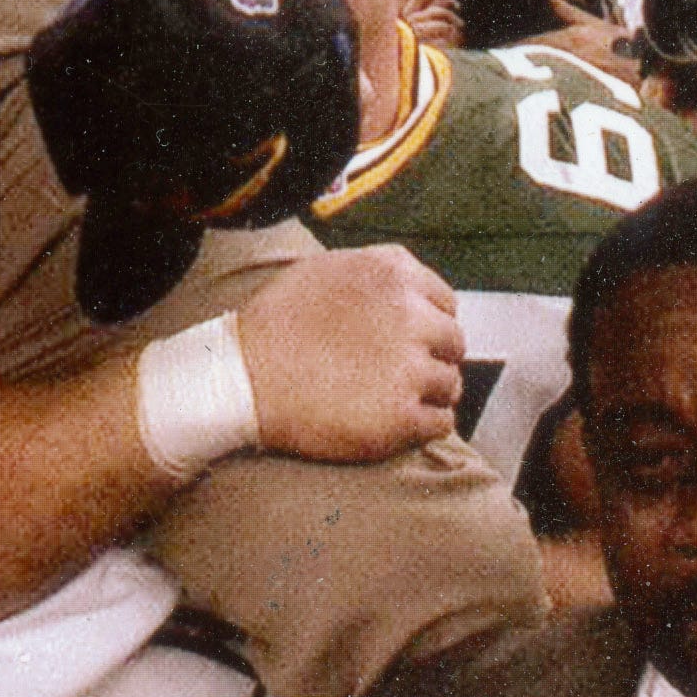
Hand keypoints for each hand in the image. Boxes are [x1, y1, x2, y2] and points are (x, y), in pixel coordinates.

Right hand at [230, 244, 464, 461]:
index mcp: (392, 276)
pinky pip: (441, 424)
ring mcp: (409, 369)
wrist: (242, 379)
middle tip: (402, 373)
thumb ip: (378, 272)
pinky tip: (395, 422)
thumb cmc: (276, 325)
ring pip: (450, 385)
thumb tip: (414, 293)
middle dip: (433, 358)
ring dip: (429, 394)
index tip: (413, 340)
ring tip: (390, 398)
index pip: (446, 302)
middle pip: (454, 343)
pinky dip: (424, 426)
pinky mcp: (402, 417)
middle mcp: (409, 317)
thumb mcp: (326, 270)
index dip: (431, 324)